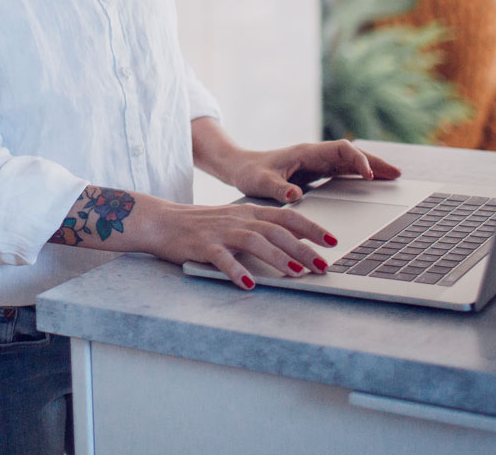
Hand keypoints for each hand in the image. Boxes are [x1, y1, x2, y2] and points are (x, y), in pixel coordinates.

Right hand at [134, 197, 338, 288]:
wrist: (162, 221)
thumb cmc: (202, 225)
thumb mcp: (235, 220)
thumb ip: (261, 228)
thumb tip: (294, 244)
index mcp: (249, 212)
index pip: (287, 217)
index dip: (311, 228)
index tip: (332, 241)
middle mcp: (238, 219)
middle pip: (276, 231)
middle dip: (303, 248)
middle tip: (323, 265)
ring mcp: (221, 232)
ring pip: (254, 241)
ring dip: (278, 257)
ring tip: (296, 272)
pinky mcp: (203, 246)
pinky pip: (222, 259)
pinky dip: (236, 271)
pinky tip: (248, 284)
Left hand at [226, 140, 401, 203]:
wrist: (240, 168)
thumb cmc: (249, 173)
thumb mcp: (260, 183)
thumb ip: (277, 189)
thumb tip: (294, 196)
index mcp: (306, 153)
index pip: (341, 150)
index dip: (358, 160)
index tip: (370, 175)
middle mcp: (315, 155)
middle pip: (352, 153)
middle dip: (374, 161)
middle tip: (397, 174)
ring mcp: (317, 163)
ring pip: (350, 162)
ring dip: (371, 167)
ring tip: (394, 178)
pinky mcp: (316, 173)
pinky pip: (343, 172)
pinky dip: (360, 176)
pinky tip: (373, 184)